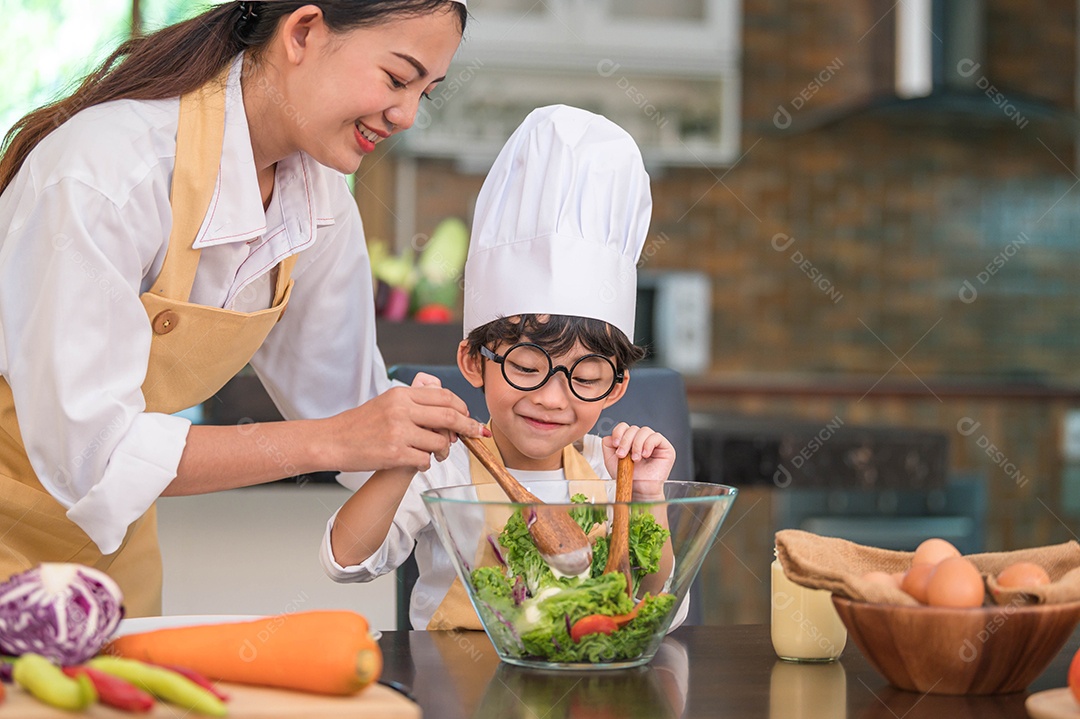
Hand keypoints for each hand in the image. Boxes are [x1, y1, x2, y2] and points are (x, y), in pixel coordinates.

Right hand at [325, 381, 484, 471]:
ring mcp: (399, 432)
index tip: (469, 417)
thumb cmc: (359, 424)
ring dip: (443, 450)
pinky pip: (425, 460)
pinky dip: (426, 463)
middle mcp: (402, 410)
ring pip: (440, 442)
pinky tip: (417, 461)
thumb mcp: (387, 403)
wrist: (332, 441)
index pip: (444, 397)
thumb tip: (448, 411)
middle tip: (476, 434)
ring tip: (437, 453)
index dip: (462, 408)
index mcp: (401, 395)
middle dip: (468, 427)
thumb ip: (414, 403)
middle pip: (450, 417)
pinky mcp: (395, 454)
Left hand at [602, 422, 674, 497]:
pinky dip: (648, 444)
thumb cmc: (628, 478)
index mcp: (630, 441)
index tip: (615, 445)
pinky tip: (645, 455)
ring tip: (635, 459)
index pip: (624, 427)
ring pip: (644, 430)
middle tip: (623, 455)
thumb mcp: (611, 460)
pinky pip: (656, 437)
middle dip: (626, 441)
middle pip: (633, 428)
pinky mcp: (665, 447)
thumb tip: (610, 436)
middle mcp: (642, 440)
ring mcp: (654, 443)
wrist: (639, 490)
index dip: (618, 432)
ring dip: (637, 444)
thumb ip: (607, 445)